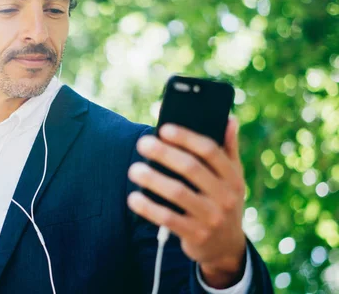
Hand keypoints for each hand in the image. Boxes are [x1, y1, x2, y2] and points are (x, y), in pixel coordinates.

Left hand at [127, 117, 246, 288]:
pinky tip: (133, 198)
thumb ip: (228, 149)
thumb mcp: (232, 178)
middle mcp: (225, 196)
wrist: (227, 247)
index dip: (186, 137)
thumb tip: (229, 118)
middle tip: (142, 143)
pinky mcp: (196, 235)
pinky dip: (149, 208)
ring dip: (153, 179)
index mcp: (233, 177)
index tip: (163, 128)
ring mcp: (211, 217)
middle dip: (164, 153)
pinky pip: (168, 219)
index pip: (210, 151)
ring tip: (134, 170)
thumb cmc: (222, 201)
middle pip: (191, 168)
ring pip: (178, 193)